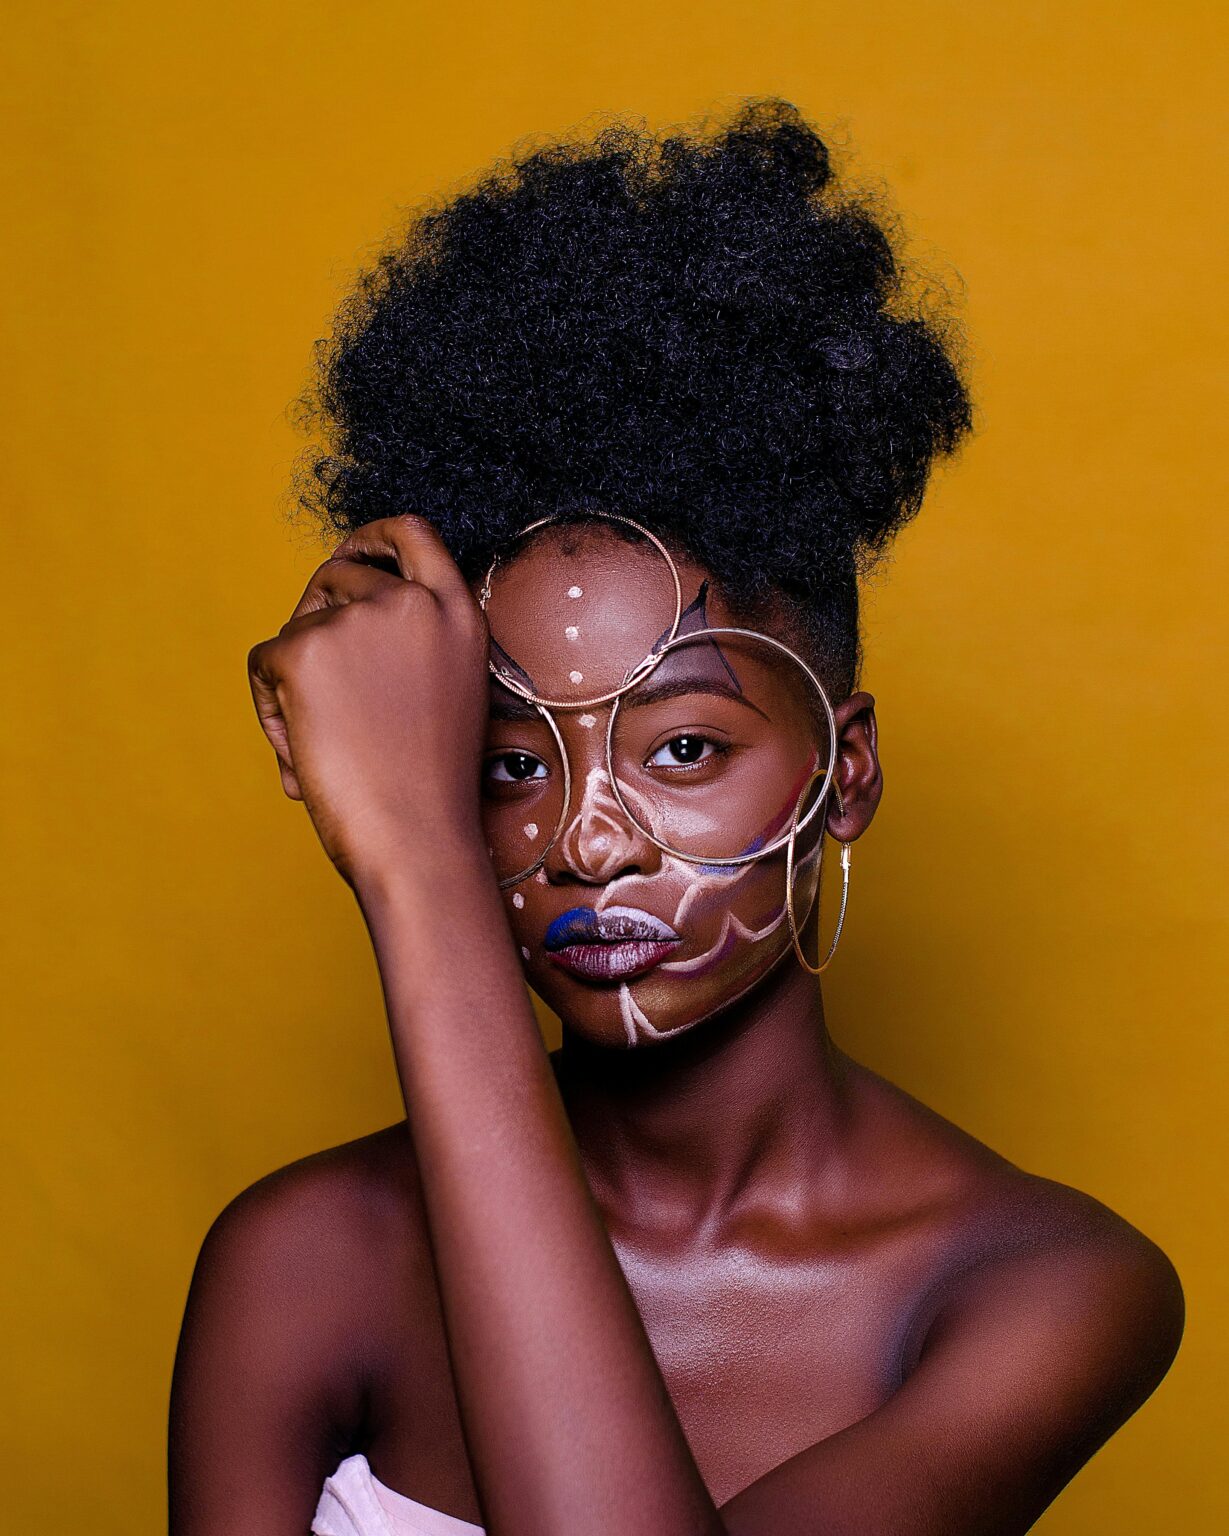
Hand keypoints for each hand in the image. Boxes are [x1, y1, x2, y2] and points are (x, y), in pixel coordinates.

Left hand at [247, 514, 490, 886]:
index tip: (352, 555)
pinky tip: (306, 750)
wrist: (417, 837)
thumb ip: (413, 640)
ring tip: (328, 740)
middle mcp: (411, 603)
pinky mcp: (303, 648)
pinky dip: (270, 706)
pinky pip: (263, 661)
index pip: (413, 534)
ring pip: (297, 624)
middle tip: (323, 689)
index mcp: (458, 614)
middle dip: (318, 621)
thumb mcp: (449, 690)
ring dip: (297, 676)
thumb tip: (338, 610)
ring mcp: (356, 620)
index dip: (374, 539)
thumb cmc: (430, 787)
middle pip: (338, 577)